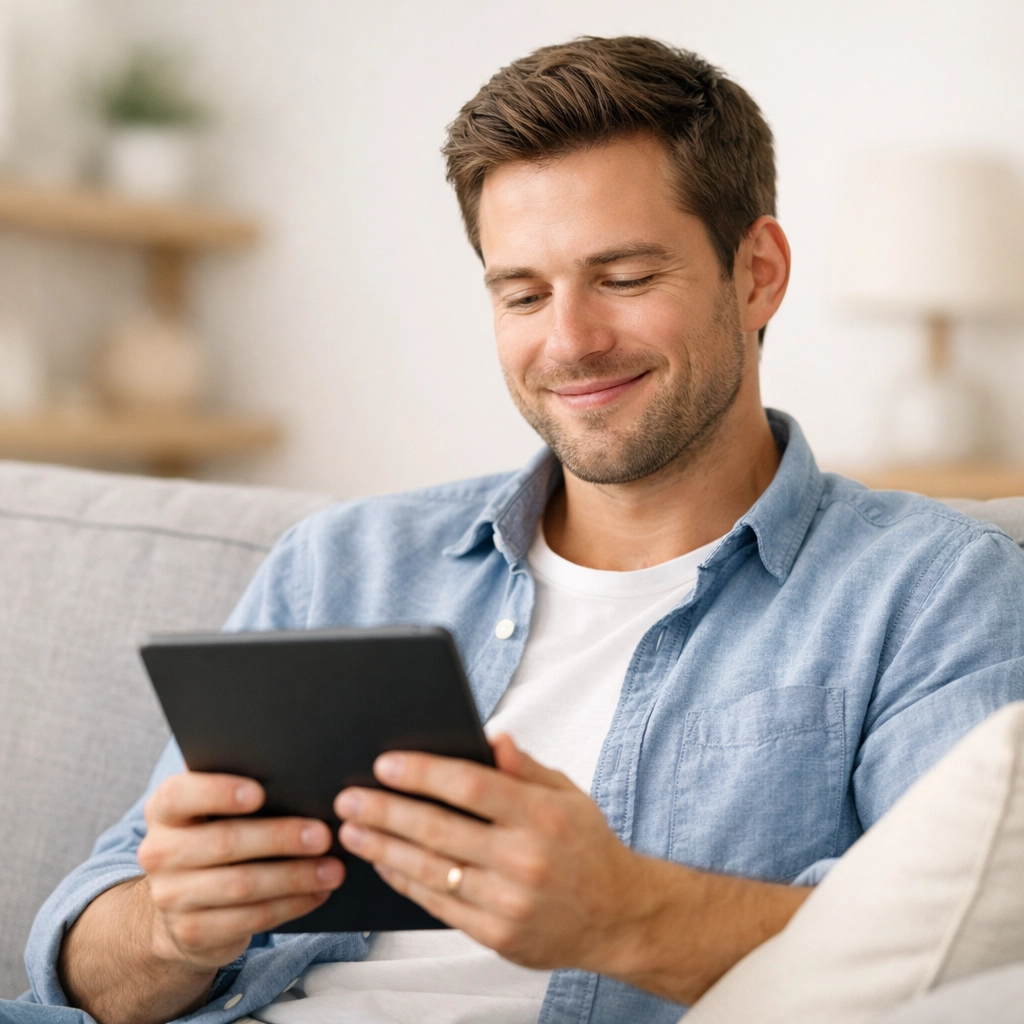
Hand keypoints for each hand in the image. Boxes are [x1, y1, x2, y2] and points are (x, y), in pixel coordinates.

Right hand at [137, 772, 343, 970]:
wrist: (181, 904)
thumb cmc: (214, 836)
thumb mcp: (213, 810)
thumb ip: (242, 788)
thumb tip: (298, 774)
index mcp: (165, 809)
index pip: (180, 794)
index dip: (219, 792)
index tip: (260, 793)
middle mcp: (159, 852)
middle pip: (224, 842)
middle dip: (280, 838)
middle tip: (323, 835)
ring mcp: (172, 896)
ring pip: (242, 885)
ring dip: (294, 877)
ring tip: (333, 869)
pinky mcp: (193, 932)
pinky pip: (249, 918)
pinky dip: (290, 905)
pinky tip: (317, 893)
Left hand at [333, 735, 650, 974]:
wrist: (618, 917)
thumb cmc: (588, 847)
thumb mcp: (567, 794)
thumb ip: (525, 768)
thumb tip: (491, 736)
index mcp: (541, 815)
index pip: (470, 786)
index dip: (423, 773)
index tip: (385, 764)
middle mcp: (524, 858)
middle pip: (439, 829)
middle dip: (386, 811)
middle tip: (348, 798)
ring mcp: (509, 901)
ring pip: (431, 870)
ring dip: (384, 848)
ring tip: (352, 831)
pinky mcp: (497, 934)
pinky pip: (438, 904)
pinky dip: (405, 881)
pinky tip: (384, 863)